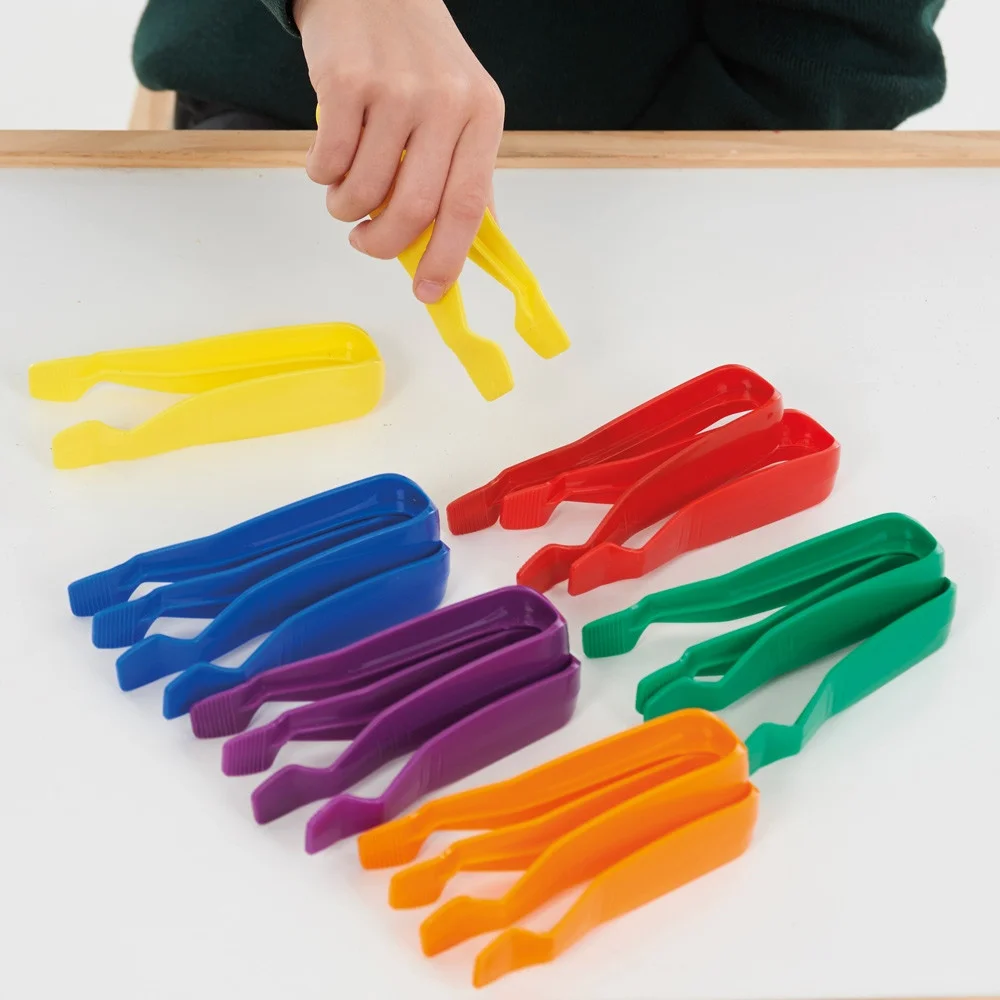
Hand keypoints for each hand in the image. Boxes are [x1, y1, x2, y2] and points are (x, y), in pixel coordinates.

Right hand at [295, 0, 504, 302]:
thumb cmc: (419, 58)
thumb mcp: (462, 107)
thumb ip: (465, 173)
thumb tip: (465, 246)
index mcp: (482, 116)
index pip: (468, 206)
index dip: (446, 259)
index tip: (429, 293)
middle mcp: (445, 102)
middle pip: (414, 208)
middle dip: (382, 243)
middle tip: (366, 242)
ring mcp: (395, 90)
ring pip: (363, 189)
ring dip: (345, 207)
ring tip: (344, 190)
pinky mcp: (346, 81)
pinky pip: (328, 161)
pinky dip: (321, 174)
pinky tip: (328, 158)